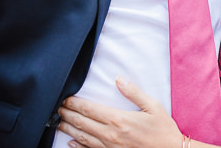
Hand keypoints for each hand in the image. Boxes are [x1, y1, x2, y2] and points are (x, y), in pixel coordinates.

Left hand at [57, 77, 181, 147]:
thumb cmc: (163, 129)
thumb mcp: (153, 106)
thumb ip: (134, 92)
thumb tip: (118, 79)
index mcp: (119, 120)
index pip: (90, 110)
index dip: (75, 104)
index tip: (65, 98)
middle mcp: (111, 135)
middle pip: (82, 123)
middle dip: (68, 114)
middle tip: (57, 108)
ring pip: (83, 138)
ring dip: (69, 129)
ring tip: (59, 122)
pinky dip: (78, 146)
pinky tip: (71, 142)